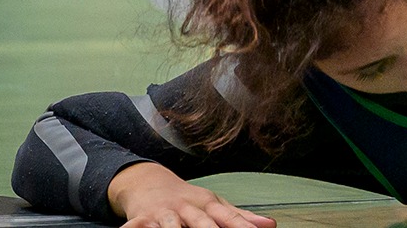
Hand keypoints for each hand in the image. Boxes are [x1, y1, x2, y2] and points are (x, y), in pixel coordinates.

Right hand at [110, 162, 275, 227]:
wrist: (150, 183)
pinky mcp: (141, 218)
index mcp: (208, 204)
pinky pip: (137, 226)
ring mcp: (164, 213)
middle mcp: (186, 207)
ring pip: (169, 225)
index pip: (228, 217)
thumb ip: (239, 217)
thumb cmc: (188, 201)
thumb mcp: (214, 205)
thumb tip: (270, 225)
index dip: (242, 225)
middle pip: (201, 221)